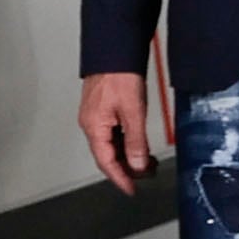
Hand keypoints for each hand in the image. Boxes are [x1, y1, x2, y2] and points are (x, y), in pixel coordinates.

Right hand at [78, 71, 155, 194]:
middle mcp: (91, 123)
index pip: (106, 162)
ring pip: (111, 145)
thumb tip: (138, 165)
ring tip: (147, 160)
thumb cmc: (119, 75)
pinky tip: (138, 143)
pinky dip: (126, 142)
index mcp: (94, 126)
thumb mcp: (133, 112)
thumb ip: (136, 142)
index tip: (131, 189)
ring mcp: (96, 116)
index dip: (120, 178)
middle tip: (146, 174)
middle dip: (126, 168)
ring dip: (128, 155)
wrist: (114, 49)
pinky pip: (112, 133)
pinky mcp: (102, 108)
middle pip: (107, 155)